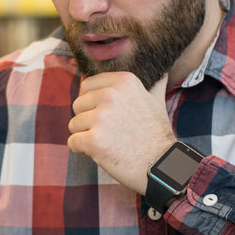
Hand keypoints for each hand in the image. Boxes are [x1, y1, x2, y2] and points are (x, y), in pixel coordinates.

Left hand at [68, 73, 175, 194]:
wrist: (162, 165)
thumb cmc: (156, 134)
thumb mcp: (156, 100)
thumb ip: (153, 82)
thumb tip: (160, 70)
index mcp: (123, 82)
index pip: (86, 86)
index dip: (93, 104)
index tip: (109, 116)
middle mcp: (111, 95)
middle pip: (78, 105)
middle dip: (88, 121)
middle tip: (110, 133)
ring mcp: (102, 118)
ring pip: (74, 124)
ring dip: (86, 136)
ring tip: (108, 143)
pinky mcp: (94, 140)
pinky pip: (72, 142)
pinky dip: (82, 150)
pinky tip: (101, 153)